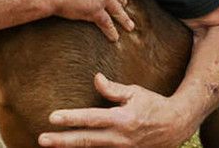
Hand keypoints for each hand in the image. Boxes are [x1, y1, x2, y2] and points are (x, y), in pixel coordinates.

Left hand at [39, 73, 194, 147]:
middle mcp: (120, 138)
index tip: (53, 117)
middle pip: (86, 140)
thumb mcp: (135, 92)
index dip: (71, 118)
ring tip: (51, 145)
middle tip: (42, 139)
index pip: (91, 119)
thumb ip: (113, 89)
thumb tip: (95, 79)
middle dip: (62, 141)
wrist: (176, 126)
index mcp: (122, 119)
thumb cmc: (154, 105)